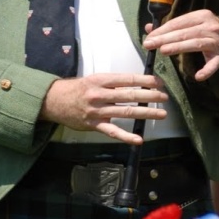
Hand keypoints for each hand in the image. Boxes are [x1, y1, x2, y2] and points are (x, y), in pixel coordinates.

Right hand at [39, 72, 168, 143]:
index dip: (145, 80)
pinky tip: (139, 139)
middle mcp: (99, 94)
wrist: (53, 101)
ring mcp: (97, 111)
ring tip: (161, 113)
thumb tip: (137, 85)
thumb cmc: (77, 89)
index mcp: (101, 80)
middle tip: (165, 97)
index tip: (159, 82)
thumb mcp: (94, 80)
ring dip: (145, 113)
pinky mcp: (94, 125)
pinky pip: (112, 132)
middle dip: (150, 96)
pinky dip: (126, 137)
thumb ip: (113, 83)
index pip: (128, 79)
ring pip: (125, 112)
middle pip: (129, 95)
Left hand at [143, 10, 218, 80]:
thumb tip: (149, 29)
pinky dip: (207, 70)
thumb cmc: (210, 30)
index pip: (178, 22)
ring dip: (179, 47)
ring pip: (195, 44)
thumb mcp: (194, 24)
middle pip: (184, 32)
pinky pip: (214, 64)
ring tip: (163, 51)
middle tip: (149, 44)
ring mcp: (217, 41)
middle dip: (165, 38)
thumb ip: (172, 26)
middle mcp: (210, 26)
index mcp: (201, 16)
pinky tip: (198, 76)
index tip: (149, 37)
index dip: (162, 30)